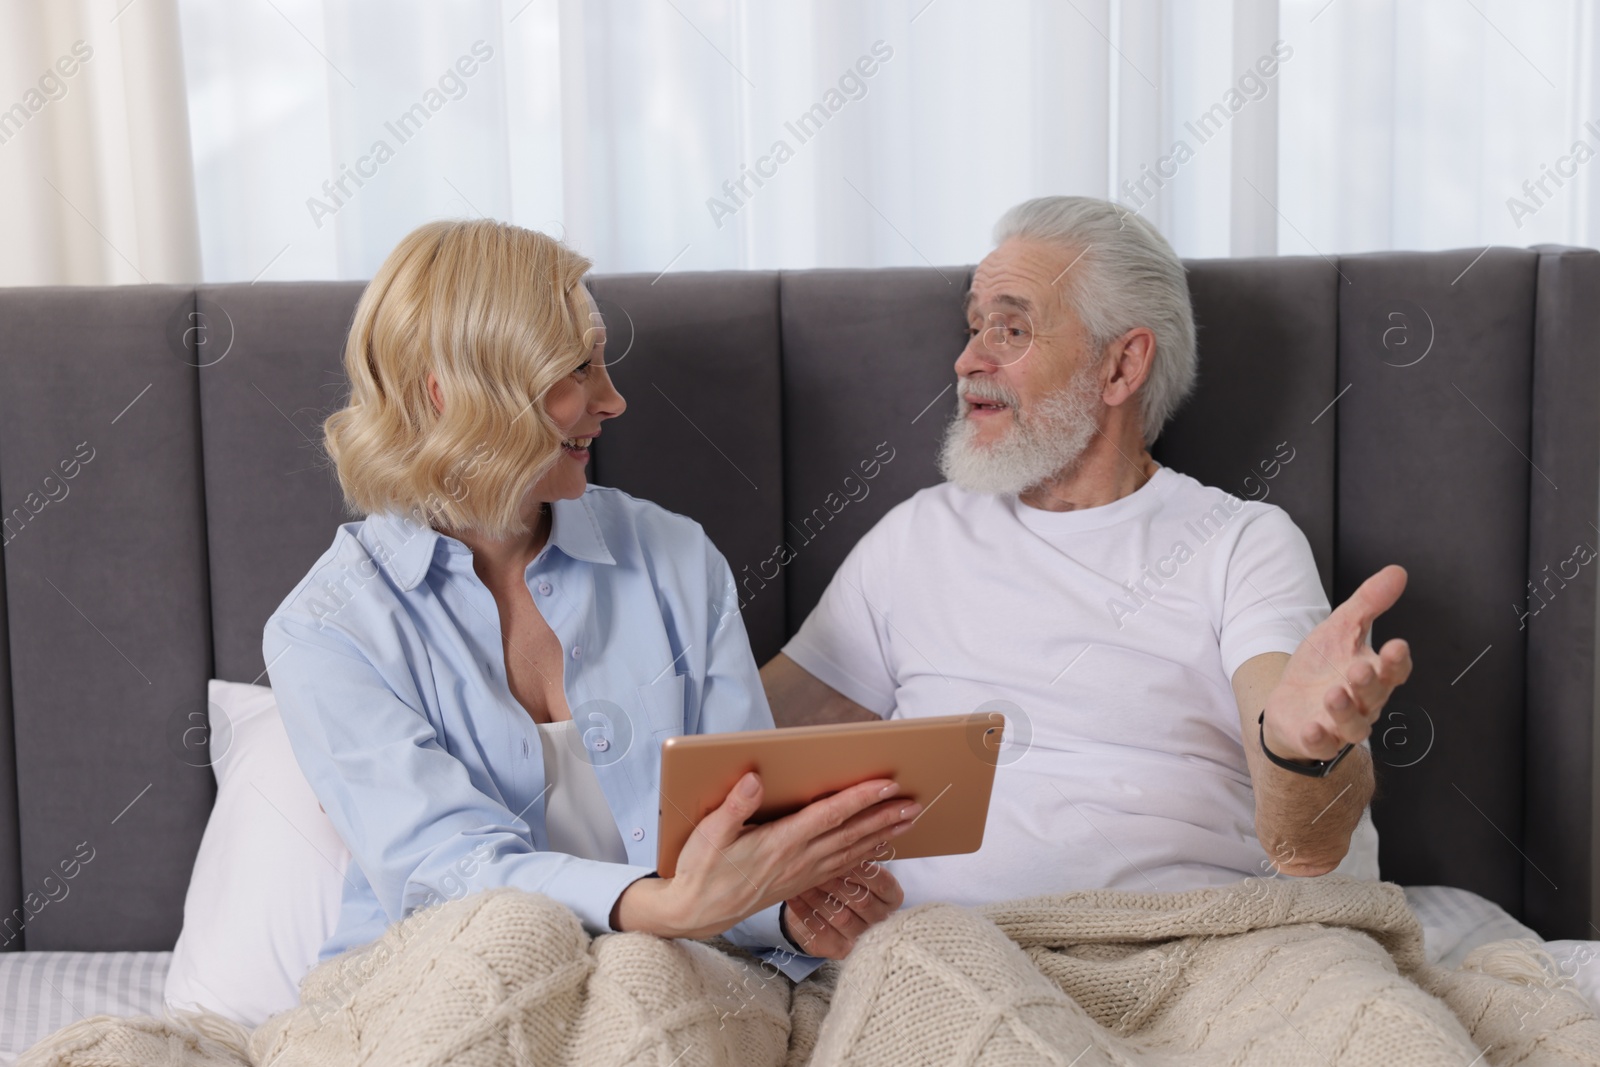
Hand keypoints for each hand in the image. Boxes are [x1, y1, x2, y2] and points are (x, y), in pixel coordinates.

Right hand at [613, 771, 919, 939]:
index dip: (859, 799)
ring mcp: (802, 874)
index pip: (828, 816)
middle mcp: (798, 859)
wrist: (697, 912)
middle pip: (850, 834)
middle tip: (914, 802)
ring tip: (909, 820)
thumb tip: (755, 778)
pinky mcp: (801, 883)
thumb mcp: (707, 835)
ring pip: (851, 851)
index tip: (886, 785)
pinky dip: (865, 855)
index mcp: (779, 842)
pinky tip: (881, 847)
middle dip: (884, 816)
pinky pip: (842, 866)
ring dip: (882, 834)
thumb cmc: (701, 869)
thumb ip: (733, 807)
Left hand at [781, 857, 904, 958]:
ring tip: (799, 876)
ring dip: (818, 895)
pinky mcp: (839, 950)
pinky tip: (792, 895)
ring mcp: (862, 939)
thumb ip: (859, 847)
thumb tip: (856, 822)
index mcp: (892, 897)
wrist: (822, 908)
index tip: (842, 851)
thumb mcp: (853, 861)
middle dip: (836, 880)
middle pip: (861, 900)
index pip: (882, 882)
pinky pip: (821, 931)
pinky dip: (805, 911)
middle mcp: (882, 921)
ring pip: (841, 916)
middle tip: (814, 861)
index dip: (861, 867)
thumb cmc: (841, 876)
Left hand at [1262, 564, 1413, 761]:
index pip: (1395, 670)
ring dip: (1345, 711)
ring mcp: (1340, 725)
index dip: (1397, 661)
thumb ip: (1368, 603)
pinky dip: (1319, 738)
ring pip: (1354, 726)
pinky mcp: (1317, 740)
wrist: (1290, 703)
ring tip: (1333, 694)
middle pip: (1375, 696)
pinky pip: (1323, 745)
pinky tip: (1313, 728)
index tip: (1397, 645)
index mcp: (1373, 674)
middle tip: (1358, 669)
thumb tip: (1397, 572)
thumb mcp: (1340, 628)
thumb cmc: (1321, 666)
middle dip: (1368, 683)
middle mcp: (1363, 702)